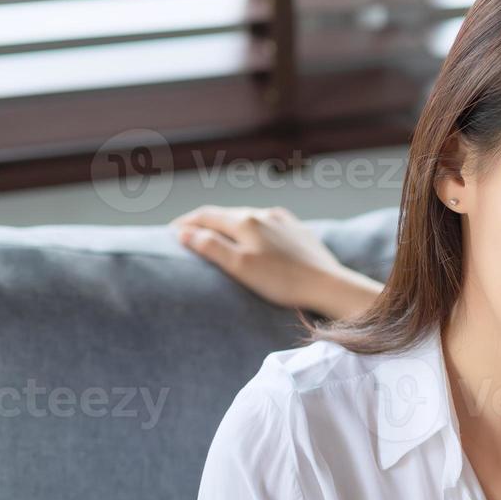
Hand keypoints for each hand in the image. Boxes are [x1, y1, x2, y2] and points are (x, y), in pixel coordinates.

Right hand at [169, 205, 382, 316]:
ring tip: (219, 237)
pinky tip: (255, 237)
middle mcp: (263, 214)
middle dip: (206, 223)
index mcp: (245, 220)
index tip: (172, 233)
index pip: (206, 215)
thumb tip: (183, 233)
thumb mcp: (240, 266)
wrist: (328, 285)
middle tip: (190, 235)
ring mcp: (283, 221)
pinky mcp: (299, 231)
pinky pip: (268, 224)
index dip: (186, 223)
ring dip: (229, 225)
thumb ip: (210, 247)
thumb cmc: (282, 281)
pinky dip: (252, 229)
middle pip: (226, 215)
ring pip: (248, 218)